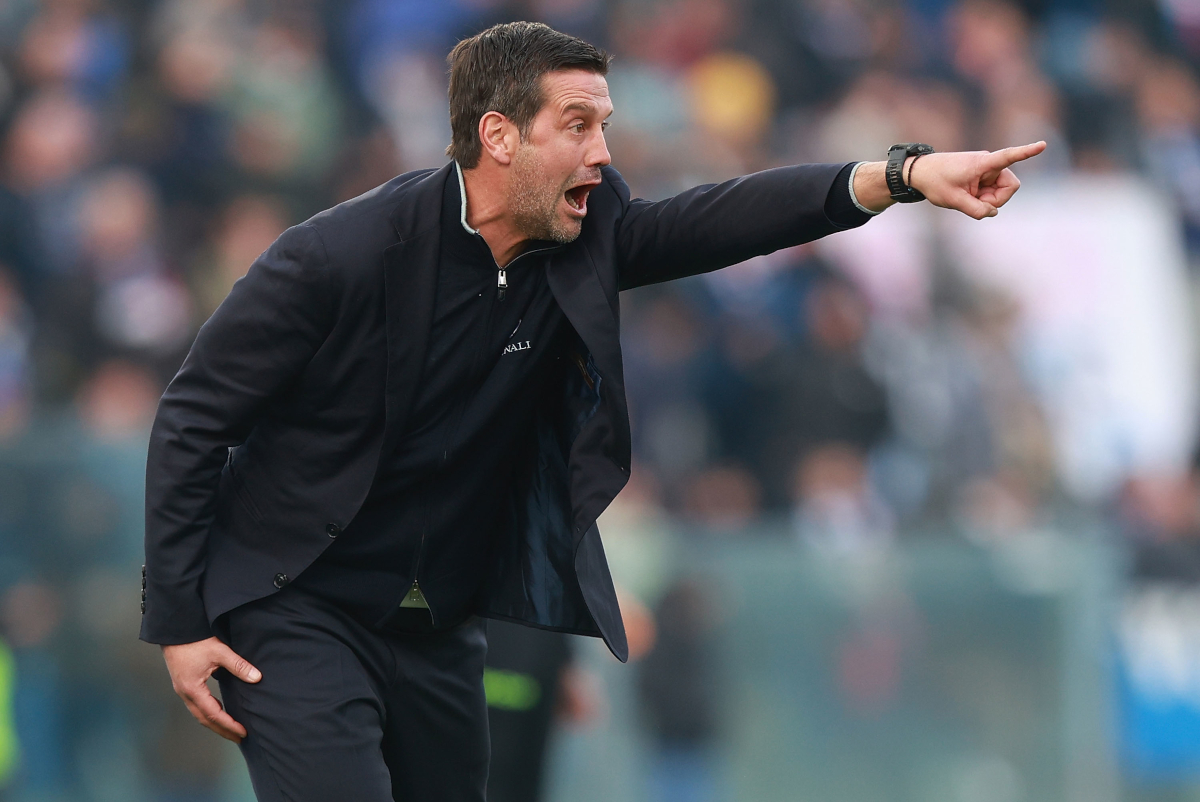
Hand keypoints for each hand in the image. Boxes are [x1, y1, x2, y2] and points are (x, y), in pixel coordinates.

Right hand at [162, 636, 260, 742]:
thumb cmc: (194, 640)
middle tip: (239, 737)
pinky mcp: (184, 684)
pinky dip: (209, 712)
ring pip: (199, 714)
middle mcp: (185, 693)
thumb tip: (257, 678)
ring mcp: (183, 690)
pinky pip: (197, 705)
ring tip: (230, 729)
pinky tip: (219, 711)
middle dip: (222, 730)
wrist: (175, 630)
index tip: (242, 732)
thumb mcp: (219, 651)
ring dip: (215, 723)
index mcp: (192, 689)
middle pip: (204, 719)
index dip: (229, 724)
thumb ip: (239, 666)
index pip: (213, 714)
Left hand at [852, 141, 1046, 217]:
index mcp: (982, 164)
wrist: (920, 172)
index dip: (1026, 152)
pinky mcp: (984, 176)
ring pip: (1001, 191)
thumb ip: (975, 210)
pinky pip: (992, 191)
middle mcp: (988, 163)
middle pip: (1010, 187)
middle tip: (974, 202)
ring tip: (966, 197)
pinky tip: (967, 196)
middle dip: (996, 199)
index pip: (1008, 156)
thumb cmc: (935, 182)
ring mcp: (987, 170)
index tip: (1043, 144)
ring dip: (987, 200)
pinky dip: (982, 198)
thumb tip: (993, 212)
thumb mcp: (953, 200)